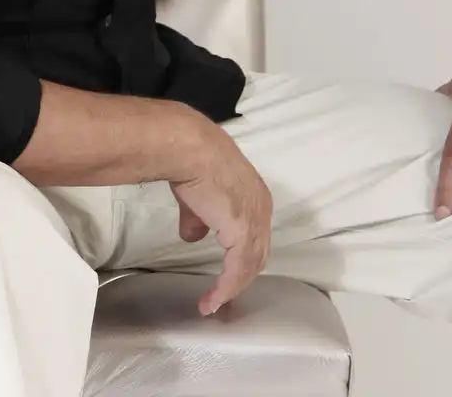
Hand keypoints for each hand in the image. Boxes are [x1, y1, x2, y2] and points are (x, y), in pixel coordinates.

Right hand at [169, 125, 272, 315]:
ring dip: (231, 287)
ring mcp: (255, 222)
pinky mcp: (242, 235)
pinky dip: (224, 289)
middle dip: (241, 274)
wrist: (190, 149)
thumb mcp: (198, 194)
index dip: (241, 254)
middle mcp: (262, 209)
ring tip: (213, 302)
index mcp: (255, 195)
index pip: (254, 233)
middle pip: (257, 253)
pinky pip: (236, 271)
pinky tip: (211, 301)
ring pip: (249, 266)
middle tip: (223, 291)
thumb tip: (192, 236)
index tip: (227, 271)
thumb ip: (198, 218)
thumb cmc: (192, 160)